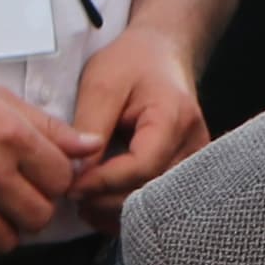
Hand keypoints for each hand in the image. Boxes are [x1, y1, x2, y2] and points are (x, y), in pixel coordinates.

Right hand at [0, 68, 96, 259]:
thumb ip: (48, 127)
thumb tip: (92, 145)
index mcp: (10, 136)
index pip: (60, 179)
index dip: (55, 178)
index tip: (39, 172)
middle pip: (40, 216)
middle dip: (34, 207)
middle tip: (17, 192)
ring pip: (8, 240)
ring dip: (5, 228)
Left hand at [68, 25, 211, 212]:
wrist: (161, 55)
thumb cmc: (131, 64)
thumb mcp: (102, 84)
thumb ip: (90, 127)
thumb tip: (76, 174)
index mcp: (174, 119)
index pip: (141, 166)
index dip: (103, 182)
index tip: (70, 186)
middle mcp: (193, 146)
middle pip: (151, 191)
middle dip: (107, 200)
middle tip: (71, 197)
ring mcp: (194, 162)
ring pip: (155, 204)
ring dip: (115, 209)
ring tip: (82, 200)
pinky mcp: (185, 172)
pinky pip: (157, 202)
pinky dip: (127, 208)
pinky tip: (100, 202)